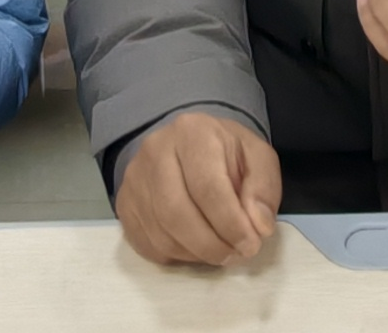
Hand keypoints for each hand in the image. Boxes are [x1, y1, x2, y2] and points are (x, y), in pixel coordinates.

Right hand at [115, 110, 282, 267]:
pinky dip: (177, 256)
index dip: (231, 224)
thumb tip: (258, 226)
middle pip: (177, 213)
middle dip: (212, 245)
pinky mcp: (124, 205)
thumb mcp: (257, 157)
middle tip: (236, 255)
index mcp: (192, 132)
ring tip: (221, 251)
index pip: (207, 187)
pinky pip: (148, 245)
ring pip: (161, 234)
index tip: (251, 244)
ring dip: (196, 254)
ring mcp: (134, 180)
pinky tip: (196, 247)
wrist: (187, 145)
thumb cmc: (225, 153)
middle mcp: (155, 152)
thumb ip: (264, 188)